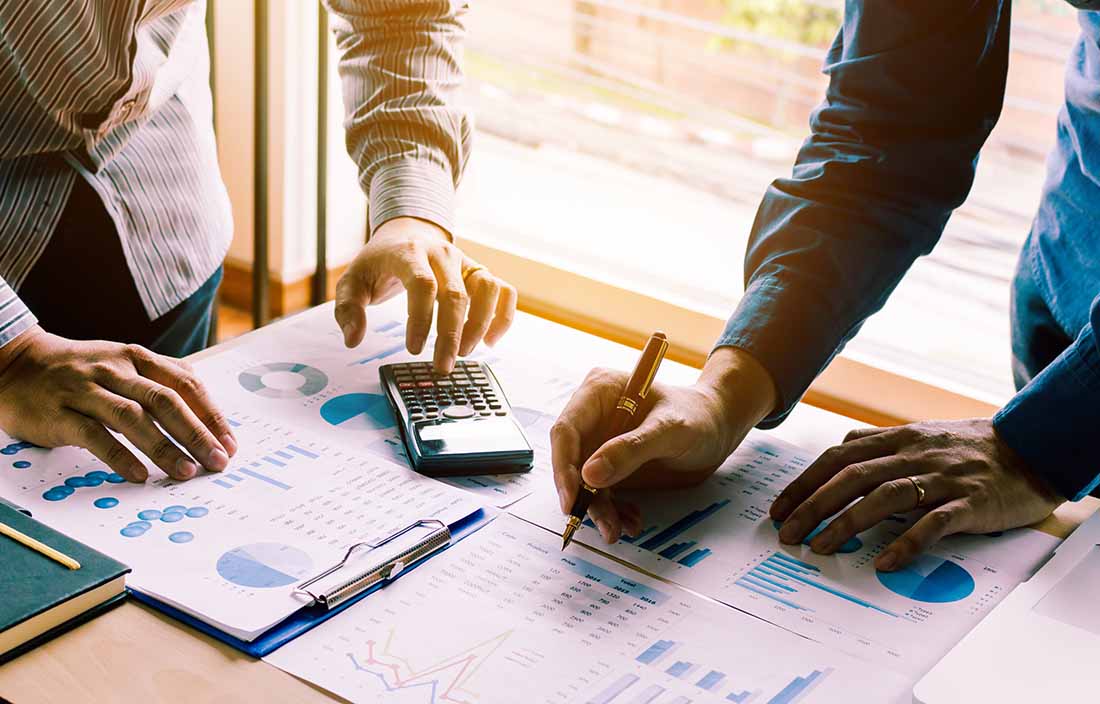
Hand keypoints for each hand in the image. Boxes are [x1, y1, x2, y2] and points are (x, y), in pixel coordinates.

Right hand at [0, 327, 236, 481]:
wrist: (15, 364)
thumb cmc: (81, 372)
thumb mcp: (124, 365)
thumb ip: (161, 382)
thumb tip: (206, 414)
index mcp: (137, 357)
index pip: (185, 384)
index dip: (211, 414)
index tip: (230, 442)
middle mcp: (115, 370)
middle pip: (165, 400)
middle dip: (197, 433)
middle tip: (217, 461)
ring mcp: (86, 391)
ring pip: (133, 417)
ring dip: (164, 446)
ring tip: (186, 472)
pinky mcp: (59, 414)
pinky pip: (94, 436)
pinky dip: (120, 456)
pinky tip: (140, 475)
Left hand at [334, 217, 516, 373]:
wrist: (405, 233)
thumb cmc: (380, 262)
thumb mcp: (353, 280)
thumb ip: (347, 309)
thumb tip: (353, 340)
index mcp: (409, 253)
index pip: (422, 285)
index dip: (421, 320)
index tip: (414, 349)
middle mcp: (443, 254)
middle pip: (455, 294)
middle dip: (450, 335)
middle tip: (442, 366)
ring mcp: (465, 262)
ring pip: (487, 290)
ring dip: (479, 326)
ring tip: (464, 353)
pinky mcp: (480, 272)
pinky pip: (504, 291)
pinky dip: (503, 317)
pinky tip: (489, 341)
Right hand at [550, 347, 776, 542]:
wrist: (718, 427)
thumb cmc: (698, 416)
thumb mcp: (670, 430)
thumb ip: (631, 449)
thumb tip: (590, 475)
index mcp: (600, 391)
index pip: (567, 429)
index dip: (564, 466)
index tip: (572, 499)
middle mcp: (594, 415)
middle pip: (572, 459)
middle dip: (583, 495)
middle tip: (602, 524)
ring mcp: (601, 441)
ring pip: (585, 481)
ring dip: (599, 509)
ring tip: (618, 529)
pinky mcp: (610, 463)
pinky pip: (601, 491)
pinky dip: (613, 509)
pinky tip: (630, 519)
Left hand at [769, 418, 1063, 570]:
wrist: (1031, 448)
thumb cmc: (968, 446)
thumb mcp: (919, 434)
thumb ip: (879, 442)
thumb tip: (838, 449)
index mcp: (897, 438)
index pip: (838, 457)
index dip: (805, 482)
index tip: (779, 510)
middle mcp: (914, 454)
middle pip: (852, 476)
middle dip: (813, 505)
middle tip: (788, 534)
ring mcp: (942, 477)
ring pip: (885, 496)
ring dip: (847, 523)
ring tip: (821, 548)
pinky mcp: (970, 502)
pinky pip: (934, 522)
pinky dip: (907, 542)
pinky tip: (885, 562)